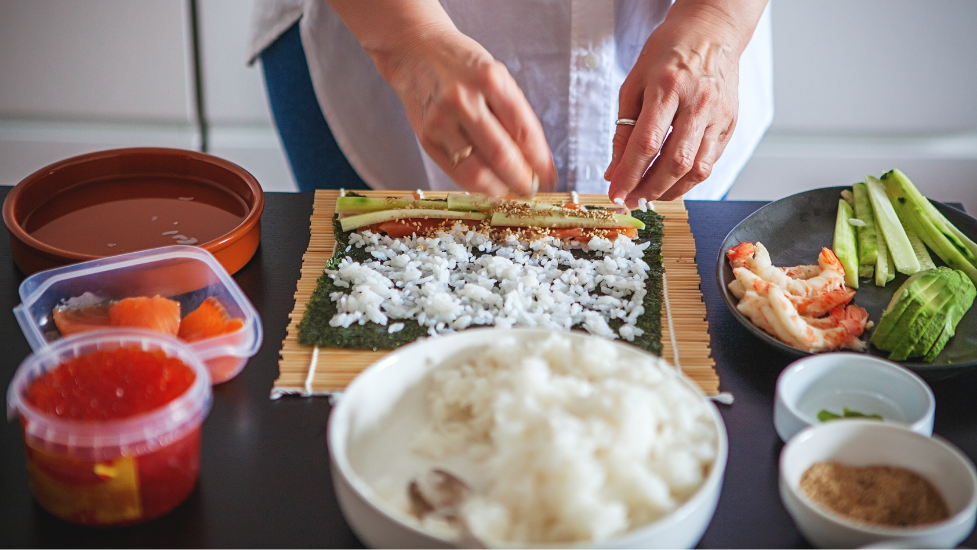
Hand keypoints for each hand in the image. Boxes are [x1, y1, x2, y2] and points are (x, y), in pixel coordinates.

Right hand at [381, 29, 556, 196]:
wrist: (415, 51)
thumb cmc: (462, 66)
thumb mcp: (495, 76)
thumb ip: (514, 114)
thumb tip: (537, 158)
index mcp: (490, 80)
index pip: (524, 131)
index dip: (541, 161)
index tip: (550, 176)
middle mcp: (464, 100)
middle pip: (502, 156)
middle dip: (523, 180)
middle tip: (531, 187)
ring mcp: (441, 121)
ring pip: (477, 172)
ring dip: (501, 188)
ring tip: (510, 188)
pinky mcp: (426, 138)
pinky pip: (457, 172)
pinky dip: (478, 184)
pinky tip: (488, 182)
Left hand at [604, 0, 766, 204]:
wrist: (711, 31)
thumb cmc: (668, 52)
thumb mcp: (634, 83)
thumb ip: (624, 129)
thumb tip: (615, 169)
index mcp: (669, 86)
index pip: (647, 143)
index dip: (629, 174)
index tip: (615, 193)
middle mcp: (699, 102)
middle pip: (674, 161)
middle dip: (649, 188)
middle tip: (631, 200)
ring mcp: (719, 114)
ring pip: (697, 168)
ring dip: (670, 190)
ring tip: (649, 195)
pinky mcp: (730, 123)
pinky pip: (710, 162)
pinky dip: (688, 179)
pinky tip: (671, 182)